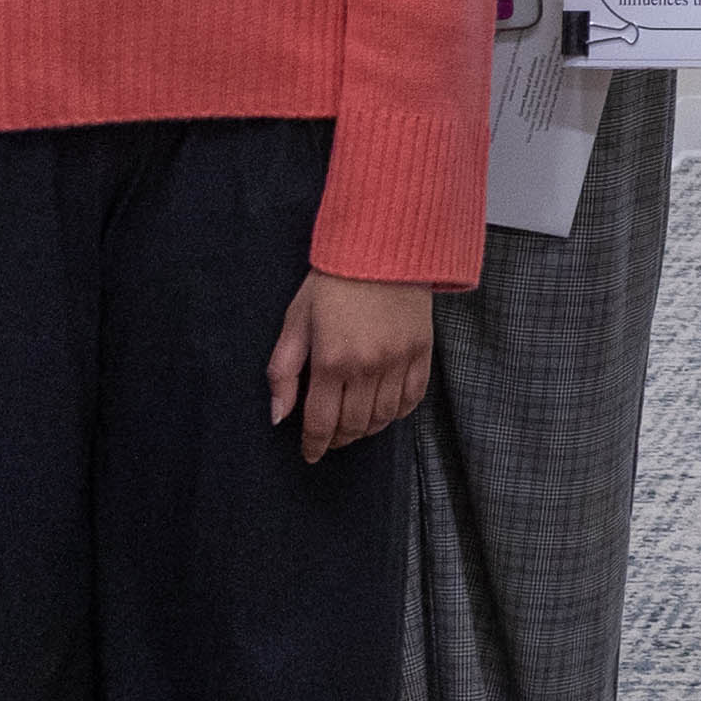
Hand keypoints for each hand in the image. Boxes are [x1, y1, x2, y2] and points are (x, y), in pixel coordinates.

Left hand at [269, 272, 434, 460]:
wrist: (383, 246)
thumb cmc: (333, 280)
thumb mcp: (296, 320)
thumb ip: (283, 370)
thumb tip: (278, 415)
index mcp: (331, 360)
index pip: (320, 422)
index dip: (313, 445)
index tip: (310, 454)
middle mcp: (367, 367)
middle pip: (353, 426)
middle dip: (338, 439)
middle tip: (330, 438)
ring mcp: (398, 361)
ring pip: (383, 418)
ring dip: (366, 429)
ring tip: (355, 426)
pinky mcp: (422, 352)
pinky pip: (412, 399)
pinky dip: (397, 413)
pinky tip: (384, 410)